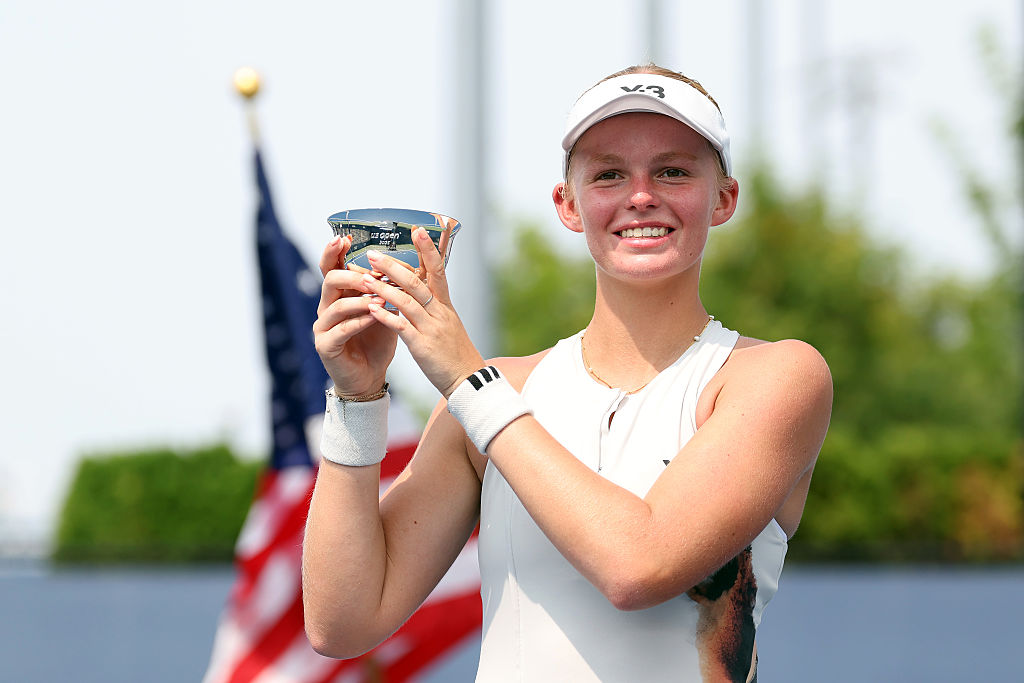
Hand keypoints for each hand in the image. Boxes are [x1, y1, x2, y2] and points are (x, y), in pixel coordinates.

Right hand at [313, 235, 397, 395]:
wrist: (370, 376)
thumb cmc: (377, 340)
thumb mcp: (385, 309)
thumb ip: (387, 288)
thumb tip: (407, 263)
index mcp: (340, 294)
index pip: (332, 266)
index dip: (335, 251)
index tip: (345, 238)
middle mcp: (327, 307)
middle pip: (330, 279)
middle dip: (352, 274)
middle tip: (372, 276)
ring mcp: (323, 326)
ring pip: (334, 304)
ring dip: (359, 299)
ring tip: (380, 297)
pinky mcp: (326, 345)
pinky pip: (340, 329)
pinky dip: (359, 321)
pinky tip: (374, 317)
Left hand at [360, 227, 483, 397]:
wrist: (468, 382)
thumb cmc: (455, 355)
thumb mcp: (448, 325)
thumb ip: (434, 308)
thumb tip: (420, 290)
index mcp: (446, 307)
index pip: (438, 272)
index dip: (429, 250)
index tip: (418, 231)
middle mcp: (440, 313)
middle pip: (417, 282)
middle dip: (393, 266)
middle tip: (373, 254)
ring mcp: (431, 329)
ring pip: (406, 301)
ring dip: (382, 288)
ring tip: (362, 278)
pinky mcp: (422, 346)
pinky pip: (401, 327)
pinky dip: (385, 315)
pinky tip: (370, 308)